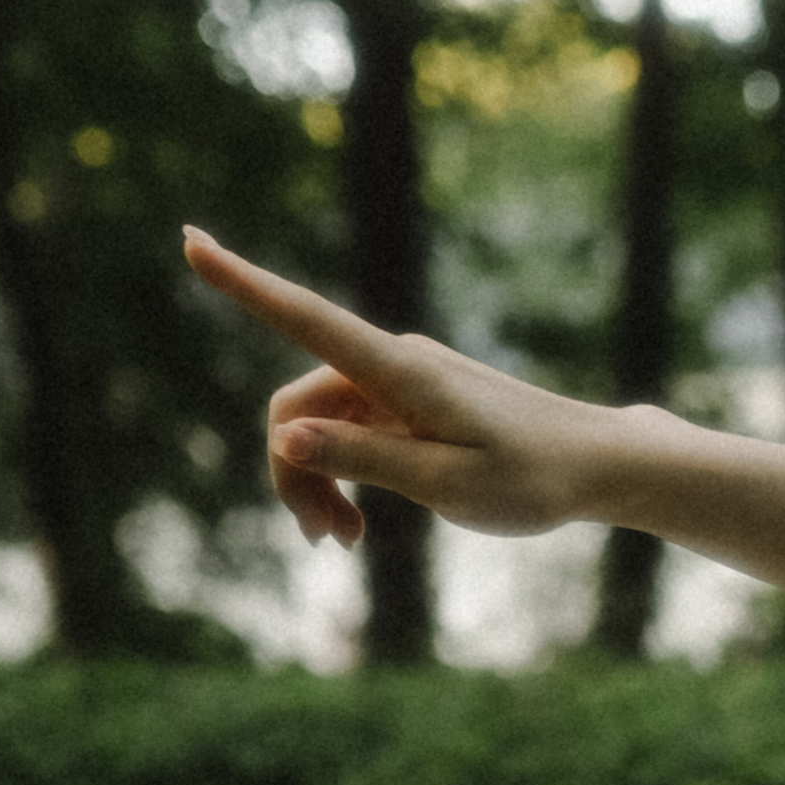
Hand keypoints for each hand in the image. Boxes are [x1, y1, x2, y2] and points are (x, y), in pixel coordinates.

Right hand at [183, 229, 618, 547]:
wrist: (594, 465)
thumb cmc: (532, 478)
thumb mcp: (447, 483)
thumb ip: (365, 458)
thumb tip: (285, 437)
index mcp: (401, 372)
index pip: (306, 318)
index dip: (243, 283)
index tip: (189, 240)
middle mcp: (392, 363)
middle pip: (296, 404)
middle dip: (292, 472)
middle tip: (330, 543)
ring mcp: (397, 381)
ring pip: (317, 424)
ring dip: (315, 482)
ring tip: (345, 543)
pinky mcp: (407, 402)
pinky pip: (347, 431)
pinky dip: (341, 475)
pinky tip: (356, 525)